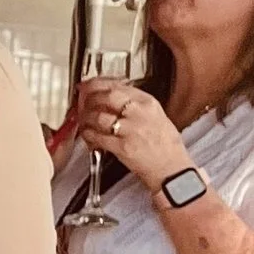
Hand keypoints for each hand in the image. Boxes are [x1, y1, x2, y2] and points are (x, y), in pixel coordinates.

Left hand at [69, 79, 188, 193]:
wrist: (172, 169)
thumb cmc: (166, 146)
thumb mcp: (156, 116)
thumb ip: (135, 104)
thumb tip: (111, 96)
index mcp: (149, 103)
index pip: (118, 85)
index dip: (97, 84)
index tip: (88, 85)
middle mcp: (140, 113)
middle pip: (107, 96)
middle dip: (89, 98)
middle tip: (82, 101)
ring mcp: (131, 130)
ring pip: (98, 116)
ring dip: (86, 117)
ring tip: (84, 119)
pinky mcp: (122, 147)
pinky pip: (97, 137)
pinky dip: (88, 135)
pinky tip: (87, 134)